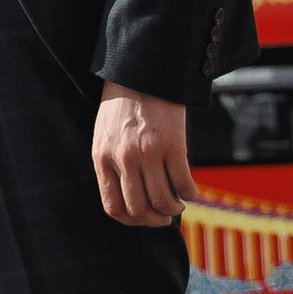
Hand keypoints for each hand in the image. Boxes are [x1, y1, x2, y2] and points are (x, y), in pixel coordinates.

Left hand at [93, 85, 196, 228]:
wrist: (142, 72)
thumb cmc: (122, 104)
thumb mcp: (105, 134)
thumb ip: (112, 163)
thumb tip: (129, 195)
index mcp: (102, 157)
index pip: (113, 207)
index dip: (131, 221)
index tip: (143, 219)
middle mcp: (123, 158)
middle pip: (139, 209)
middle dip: (155, 220)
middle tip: (164, 217)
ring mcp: (147, 152)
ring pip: (162, 201)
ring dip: (173, 209)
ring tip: (178, 204)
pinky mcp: (172, 144)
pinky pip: (183, 182)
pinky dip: (189, 193)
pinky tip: (190, 191)